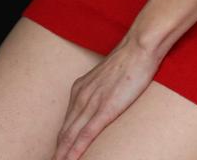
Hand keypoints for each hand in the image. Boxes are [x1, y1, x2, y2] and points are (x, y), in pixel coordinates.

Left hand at [51, 35, 161, 159]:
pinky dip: (76, 150)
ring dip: (63, 154)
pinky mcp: (106, 108)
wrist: (138, 47)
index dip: (61, 141)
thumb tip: (104, 100)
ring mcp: (92, 102)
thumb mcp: (108, 76)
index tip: (57, 154)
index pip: (67, 121)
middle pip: (64, 132)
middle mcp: (81, 95)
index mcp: (81, 88)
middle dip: (58, 151)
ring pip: (71, 135)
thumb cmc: (129, 60)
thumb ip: (101, 90)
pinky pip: (86, 134)